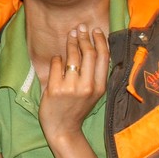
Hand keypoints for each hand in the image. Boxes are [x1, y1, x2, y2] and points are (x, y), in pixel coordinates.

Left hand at [38, 25, 108, 146]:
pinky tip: (57, 59)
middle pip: (88, 53)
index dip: (100, 40)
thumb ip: (93, 74)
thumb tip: (92, 47)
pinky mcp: (55, 89)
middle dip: (84, 37)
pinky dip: (57, 59)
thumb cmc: (77, 108)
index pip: (103, 57)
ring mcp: (71, 88)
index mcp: (99, 87)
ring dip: (71, 43)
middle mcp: (87, 86)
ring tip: (70, 36)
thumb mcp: (93, 93)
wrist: (63, 129)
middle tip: (80, 28)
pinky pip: (56, 64)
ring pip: (72, 56)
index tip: (95, 30)